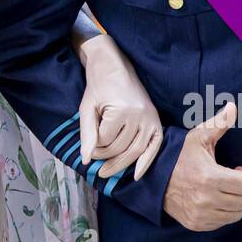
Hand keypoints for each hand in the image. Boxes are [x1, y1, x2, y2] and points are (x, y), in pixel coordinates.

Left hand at [78, 33, 162, 178]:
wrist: (115, 66)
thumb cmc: (98, 86)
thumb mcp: (86, 108)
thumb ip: (87, 134)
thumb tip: (86, 160)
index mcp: (121, 110)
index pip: (106, 140)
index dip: (95, 147)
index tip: (89, 147)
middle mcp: (139, 114)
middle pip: (121, 147)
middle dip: (106, 158)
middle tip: (96, 165)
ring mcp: (150, 117)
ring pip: (135, 150)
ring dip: (121, 163)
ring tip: (107, 171)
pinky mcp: (156, 119)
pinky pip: (154, 145)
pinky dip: (146, 161)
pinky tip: (136, 175)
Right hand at [162, 102, 241, 230]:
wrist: (153, 176)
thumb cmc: (179, 155)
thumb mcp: (198, 137)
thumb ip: (219, 123)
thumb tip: (233, 107)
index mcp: (209, 177)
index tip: (235, 170)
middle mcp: (206, 199)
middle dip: (240, 189)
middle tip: (228, 180)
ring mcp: (200, 214)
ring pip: (235, 215)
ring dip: (232, 202)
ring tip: (220, 190)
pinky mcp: (195, 223)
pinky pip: (221, 223)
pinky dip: (220, 213)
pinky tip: (211, 200)